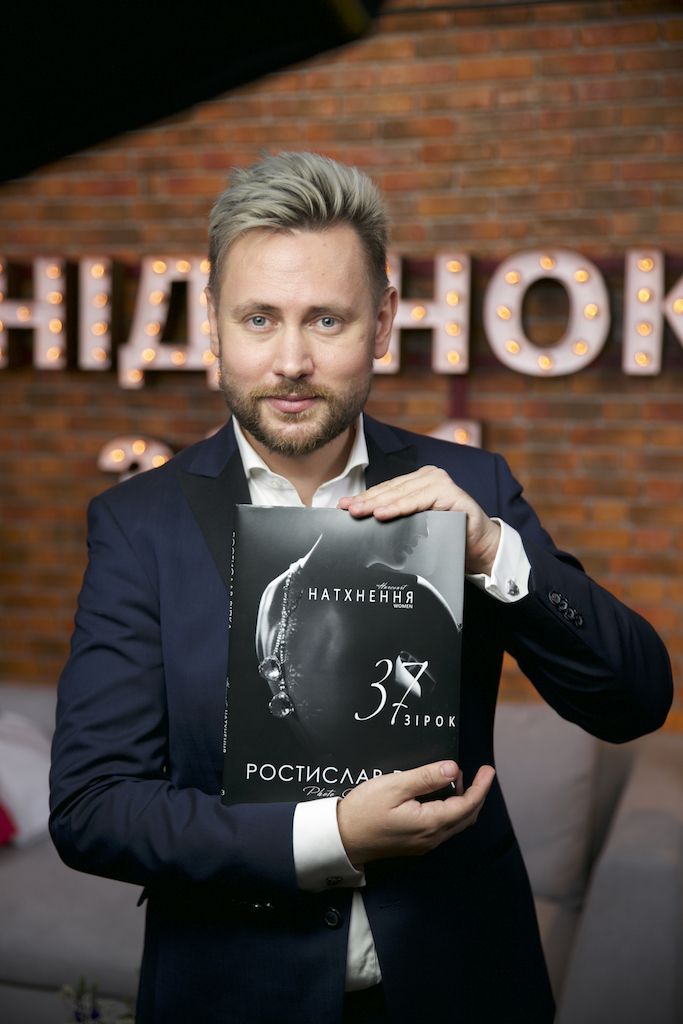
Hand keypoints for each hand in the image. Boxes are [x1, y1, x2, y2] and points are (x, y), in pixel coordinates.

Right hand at [336, 760, 494, 866]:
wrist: (341, 838)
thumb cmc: (364, 810)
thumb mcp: (394, 785)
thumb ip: (425, 777)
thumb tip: (453, 768)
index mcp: (430, 823)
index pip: (467, 805)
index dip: (481, 787)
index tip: (488, 769)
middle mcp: (431, 838)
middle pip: (466, 817)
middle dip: (477, 794)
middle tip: (481, 773)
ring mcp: (423, 843)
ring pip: (456, 824)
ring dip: (464, 802)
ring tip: (461, 779)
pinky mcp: (414, 843)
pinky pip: (443, 827)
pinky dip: (451, 810)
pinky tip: (442, 795)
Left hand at [338, 466, 500, 575]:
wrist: (478, 546)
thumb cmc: (445, 535)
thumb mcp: (415, 525)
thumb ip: (397, 517)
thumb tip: (363, 520)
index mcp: (418, 481)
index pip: (386, 490)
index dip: (364, 498)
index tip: (343, 507)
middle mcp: (428, 477)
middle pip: (390, 490)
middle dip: (366, 501)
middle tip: (346, 510)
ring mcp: (440, 482)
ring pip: (402, 494)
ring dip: (378, 504)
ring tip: (358, 512)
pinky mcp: (450, 492)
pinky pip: (419, 501)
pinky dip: (400, 508)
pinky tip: (383, 513)